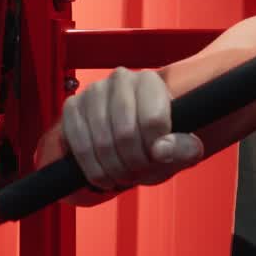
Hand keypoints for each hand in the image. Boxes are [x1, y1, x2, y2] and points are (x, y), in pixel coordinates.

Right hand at [38, 67, 204, 200]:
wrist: (128, 140)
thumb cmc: (157, 141)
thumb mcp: (181, 148)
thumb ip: (183, 148)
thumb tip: (161, 150)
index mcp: (150, 81)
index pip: (153, 120)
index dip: (155, 150)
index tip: (157, 160)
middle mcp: (120, 79)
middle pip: (125, 133)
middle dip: (133, 163)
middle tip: (138, 173)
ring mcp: (92, 92)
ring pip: (102, 142)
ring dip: (114, 169)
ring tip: (124, 176)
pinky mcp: (72, 108)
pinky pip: (79, 145)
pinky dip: (93, 168)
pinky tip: (104, 175)